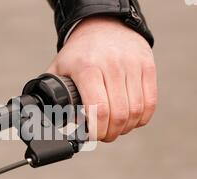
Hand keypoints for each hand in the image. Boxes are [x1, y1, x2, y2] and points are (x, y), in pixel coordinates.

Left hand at [47, 16, 157, 141]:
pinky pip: (150, 102)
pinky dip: (142, 118)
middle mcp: (112, 65)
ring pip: (136, 111)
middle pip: (119, 114)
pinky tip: (132, 120)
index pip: (98, 109)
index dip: (97, 130)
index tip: (91, 136)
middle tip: (103, 135)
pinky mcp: (147, 66)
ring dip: (126, 128)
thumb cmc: (80, 52)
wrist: (103, 24)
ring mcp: (132, 65)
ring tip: (116, 129)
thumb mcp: (60, 68)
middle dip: (110, 133)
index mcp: (87, 68)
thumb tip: (46, 118)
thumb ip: (51, 92)